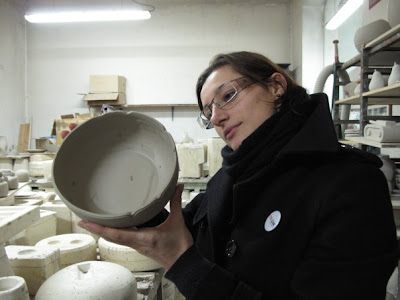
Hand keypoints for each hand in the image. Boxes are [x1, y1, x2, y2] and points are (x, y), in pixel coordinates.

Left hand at [78, 184, 193, 269]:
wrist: (183, 262)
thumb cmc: (180, 246)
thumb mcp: (178, 221)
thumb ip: (175, 202)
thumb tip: (177, 186)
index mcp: (143, 238)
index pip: (116, 233)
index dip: (99, 228)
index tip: (85, 222)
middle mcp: (137, 243)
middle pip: (111, 236)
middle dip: (96, 228)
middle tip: (83, 219)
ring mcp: (137, 246)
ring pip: (115, 238)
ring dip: (103, 231)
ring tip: (93, 222)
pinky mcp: (140, 246)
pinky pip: (123, 239)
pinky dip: (113, 233)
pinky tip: (112, 227)